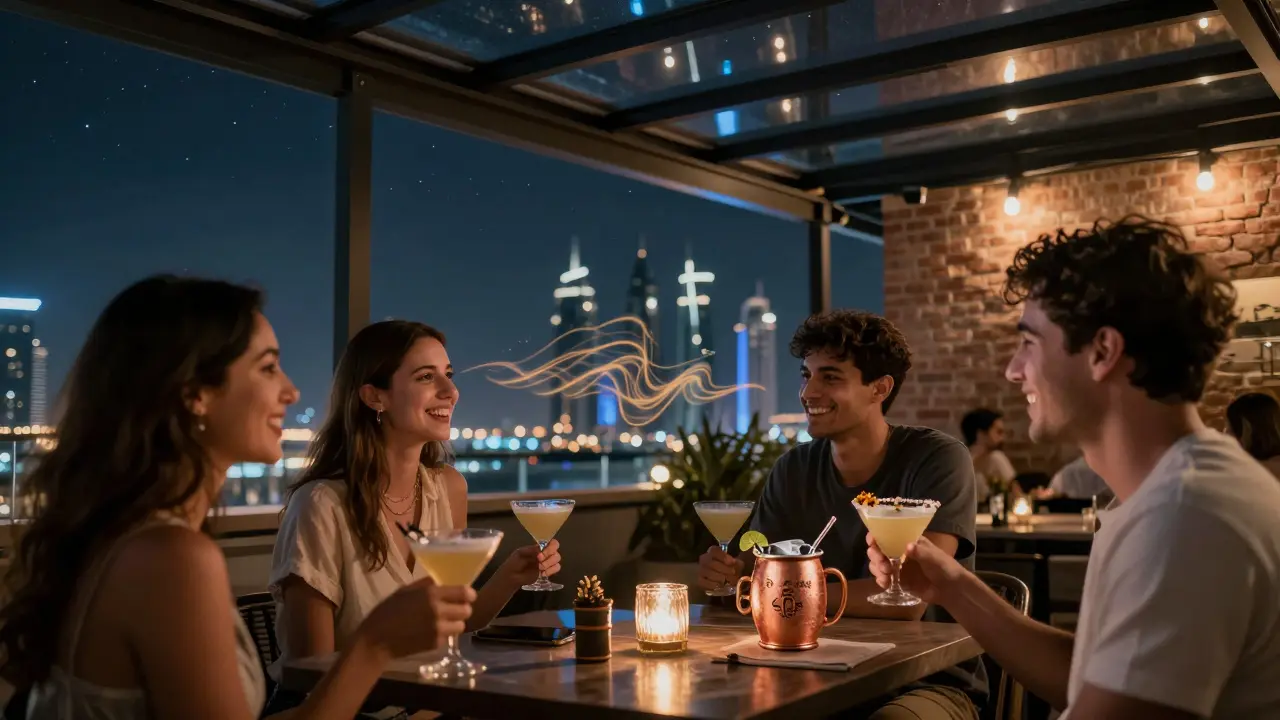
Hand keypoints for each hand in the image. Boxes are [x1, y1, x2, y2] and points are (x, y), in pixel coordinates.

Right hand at [359, 579, 474, 657]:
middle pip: (467, 610)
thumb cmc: (387, 612)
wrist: (377, 640)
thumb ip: (424, 585)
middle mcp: (439, 610)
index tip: (468, 596)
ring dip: (455, 623)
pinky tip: (431, 633)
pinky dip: (444, 635)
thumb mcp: (404, 591)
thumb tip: (439, 582)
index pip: (464, 593)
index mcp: (431, 594)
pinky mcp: (436, 644)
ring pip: (461, 626)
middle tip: (453, 610)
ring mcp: (439, 629)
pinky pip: (449, 637)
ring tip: (443, 623)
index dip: (469, 595)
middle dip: (462, 610)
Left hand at [496, 539, 560, 586]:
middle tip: (539, 560)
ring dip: (549, 563)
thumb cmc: (514, 562)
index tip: (540, 554)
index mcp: (539, 547)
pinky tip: (543, 573)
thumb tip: (541, 549)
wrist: (512, 576)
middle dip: (548, 556)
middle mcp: (545, 554)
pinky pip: (556, 568)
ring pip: (557, 559)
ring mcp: (547, 563)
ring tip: (539, 567)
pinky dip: (551, 570)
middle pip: (556, 551)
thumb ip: (531, 550)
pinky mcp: (547, 572)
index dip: (550, 547)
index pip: (552, 543)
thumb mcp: (520, 553)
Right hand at [697, 545, 743, 591]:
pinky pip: (705, 582)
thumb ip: (736, 563)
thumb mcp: (733, 563)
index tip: (732, 562)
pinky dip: (714, 584)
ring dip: (720, 577)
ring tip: (728, 581)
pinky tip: (721, 585)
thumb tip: (736, 564)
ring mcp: (701, 570)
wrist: (716, 577)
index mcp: (713, 552)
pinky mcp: (699, 581)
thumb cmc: (727, 568)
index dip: (723, 556)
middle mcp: (704, 559)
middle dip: (724, 569)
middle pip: (711, 563)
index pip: (714, 551)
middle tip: (733, 573)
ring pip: (709, 573)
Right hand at [865, 533, 966, 605]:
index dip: (876, 536)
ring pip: (877, 564)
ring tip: (885, 578)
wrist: (951, 589)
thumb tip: (907, 546)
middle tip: (884, 565)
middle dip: (875, 556)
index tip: (872, 542)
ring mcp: (897, 566)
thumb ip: (921, 552)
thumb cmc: (945, 567)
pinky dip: (880, 580)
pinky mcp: (897, 580)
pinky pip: (882, 578)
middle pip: (877, 549)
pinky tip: (885, 584)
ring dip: (876, 569)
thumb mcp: (934, 557)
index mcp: (907, 540)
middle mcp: (898, 551)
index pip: (887, 534)